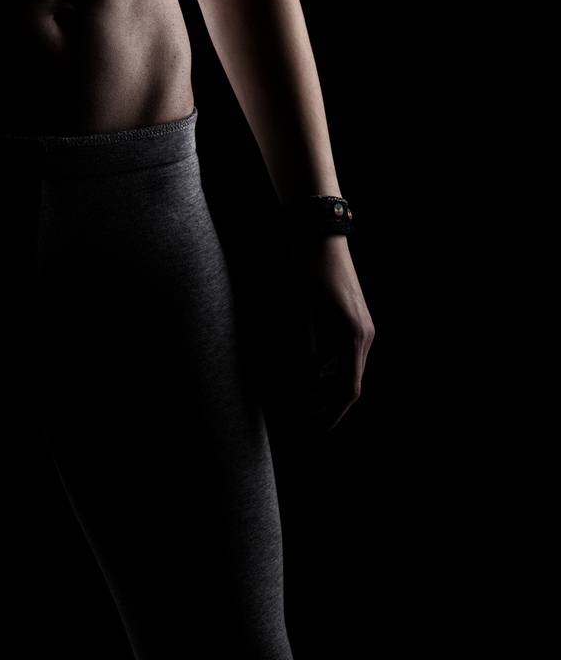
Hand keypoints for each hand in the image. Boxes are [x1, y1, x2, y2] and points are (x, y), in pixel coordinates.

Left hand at [292, 240, 374, 433]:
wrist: (321, 232)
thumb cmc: (308, 268)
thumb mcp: (298, 309)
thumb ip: (302, 346)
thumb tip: (300, 379)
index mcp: (353, 336)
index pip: (348, 388)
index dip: (333, 413)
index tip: (318, 430)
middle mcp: (364, 334)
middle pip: (350, 382)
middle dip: (330, 405)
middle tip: (307, 423)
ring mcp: (362, 325)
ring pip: (349, 369)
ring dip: (330, 388)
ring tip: (307, 404)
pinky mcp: (354, 317)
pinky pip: (346, 353)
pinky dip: (331, 369)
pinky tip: (313, 374)